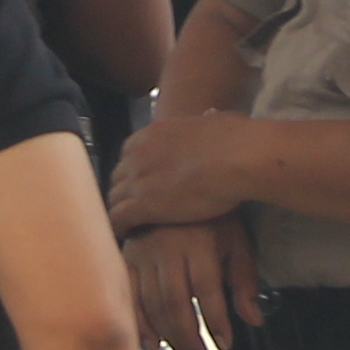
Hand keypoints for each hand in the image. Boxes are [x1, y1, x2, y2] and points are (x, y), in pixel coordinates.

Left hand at [106, 109, 256, 232]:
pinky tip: (127, 234)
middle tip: (137, 203)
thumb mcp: (215, 121)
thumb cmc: (234, 138)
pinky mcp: (142, 205)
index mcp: (153, 133)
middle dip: (125, 189)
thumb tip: (210, 116)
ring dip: (120, 209)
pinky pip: (118, 218)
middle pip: (119, 176)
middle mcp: (138, 154)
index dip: (135, 169)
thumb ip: (206, 122)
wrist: (236, 158)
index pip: (129, 153)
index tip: (144, 180)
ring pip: (114, 198)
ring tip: (130, 223)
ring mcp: (137, 179)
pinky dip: (120, 227)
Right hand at [128, 220, 261, 349]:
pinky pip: (130, 298)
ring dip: (168, 336)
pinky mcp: (126, 258)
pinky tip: (154, 343)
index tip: (226, 344)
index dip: (217, 321)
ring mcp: (143, 253)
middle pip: (175, 303)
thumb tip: (254, 319)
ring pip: (151, 304)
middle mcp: (167, 248)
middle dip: (189, 338)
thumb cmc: (212, 221)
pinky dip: (141, 324)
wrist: (177, 187)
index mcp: (198, 243)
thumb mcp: (236, 243)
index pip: (207, 291)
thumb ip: (244, 282)